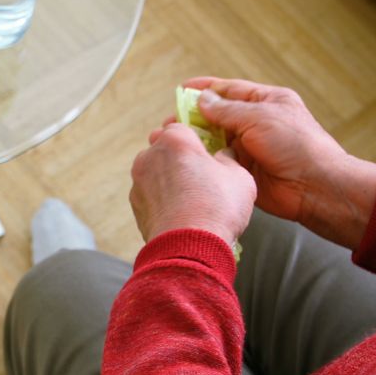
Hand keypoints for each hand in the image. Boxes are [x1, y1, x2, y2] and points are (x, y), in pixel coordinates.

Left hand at [130, 122, 256, 248]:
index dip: (195, 137)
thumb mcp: (239, 177)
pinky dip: (161, 198)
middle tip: (199, 171)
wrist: (189, 248)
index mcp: (175, 141)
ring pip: (154, 171)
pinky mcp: (135, 205)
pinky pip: (150, 194)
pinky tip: (179, 211)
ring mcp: (139, 181)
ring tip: (190, 196)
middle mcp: (150, 156)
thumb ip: (229, 159)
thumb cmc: (217, 208)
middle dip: (178, 155)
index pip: (181, 126)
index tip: (205, 147)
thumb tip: (223, 157)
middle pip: (163, 147)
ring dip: (168, 177)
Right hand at [183, 77, 375, 249]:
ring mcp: (250, 148)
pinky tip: (186, 159)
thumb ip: (227, 110)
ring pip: (215, 140)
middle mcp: (257, 123)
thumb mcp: (259, 117)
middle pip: (218, 116)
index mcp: (267, 102)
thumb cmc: (296, 145)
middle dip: (193, 118)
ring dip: (195, 140)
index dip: (206, 89)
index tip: (182, 89)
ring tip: (170, 140)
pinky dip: (203, 160)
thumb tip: (202, 100)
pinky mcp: (244, 171)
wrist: (315, 187)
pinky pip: (218, 162)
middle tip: (169, 123)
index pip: (230, 91)